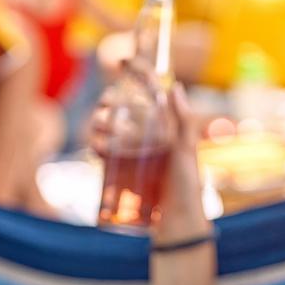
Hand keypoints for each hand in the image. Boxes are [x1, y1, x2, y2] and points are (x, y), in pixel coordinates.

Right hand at [87, 61, 208, 239]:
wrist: (177, 224)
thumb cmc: (188, 188)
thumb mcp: (187, 152)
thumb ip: (183, 122)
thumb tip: (175, 88)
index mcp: (168, 124)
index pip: (151, 91)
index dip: (138, 72)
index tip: (123, 61)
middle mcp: (150, 133)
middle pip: (124, 107)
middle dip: (110, 101)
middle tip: (105, 106)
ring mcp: (135, 150)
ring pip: (110, 127)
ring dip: (99, 121)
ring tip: (97, 128)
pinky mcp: (123, 169)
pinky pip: (106, 151)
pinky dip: (98, 145)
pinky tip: (97, 147)